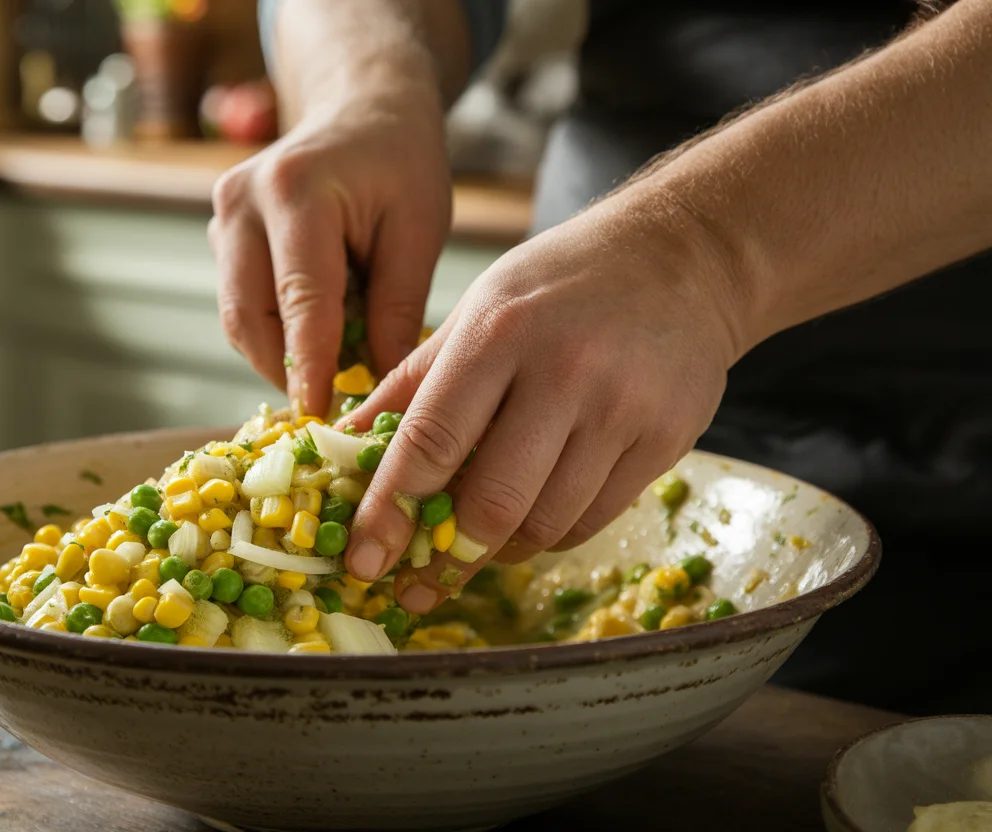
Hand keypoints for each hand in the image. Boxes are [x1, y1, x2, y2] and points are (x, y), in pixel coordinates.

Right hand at [208, 85, 450, 417]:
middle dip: (286, 370)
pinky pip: (240, 300)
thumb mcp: (419, 231)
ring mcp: (222, 214)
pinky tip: (317, 335)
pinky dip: (274, 330)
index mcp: (296, 191)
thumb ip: (397, 308)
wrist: (364, 110)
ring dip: (279, 354)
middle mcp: (242, 200)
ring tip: (332, 369)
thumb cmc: (401, 165)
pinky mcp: (221, 231)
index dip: (309, 367)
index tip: (320, 417)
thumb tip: (380, 387)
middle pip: (248, 315)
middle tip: (330, 406)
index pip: (299, 299)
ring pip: (237, 315)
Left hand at [338, 191, 750, 612]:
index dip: (390, 511)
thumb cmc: (560, 282)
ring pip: (545, 525)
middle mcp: (563, 373)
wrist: (684, 257)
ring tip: (470, 550)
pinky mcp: (666, 441)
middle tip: (414, 587)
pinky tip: (527, 523)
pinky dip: (547, 535)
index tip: (363, 562)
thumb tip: (341, 444)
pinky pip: (591, 520)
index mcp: (500, 333)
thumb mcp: (477, 308)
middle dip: (444, 558)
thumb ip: (412, 382)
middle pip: (492, 502)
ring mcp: (622, 411)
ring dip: (496, 553)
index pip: (431, 441)